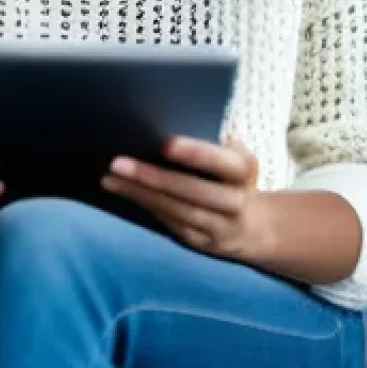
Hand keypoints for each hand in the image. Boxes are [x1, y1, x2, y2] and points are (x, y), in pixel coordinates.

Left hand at [102, 135, 267, 261]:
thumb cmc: (231, 177)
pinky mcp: (200, 243)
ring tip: (110, 178)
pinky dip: (146, 206)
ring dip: (140, 194)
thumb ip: (212, 142)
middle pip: (192, 191)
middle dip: (153, 177)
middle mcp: (235, 202)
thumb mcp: (233, 156)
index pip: (221, 161)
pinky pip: (170, 223)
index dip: (195, 153)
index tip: (164, 143)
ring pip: (176, 211)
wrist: (256, 227)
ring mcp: (218, 227)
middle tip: (118, 162)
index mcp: (243, 171)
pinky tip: (124, 193)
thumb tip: (168, 124)